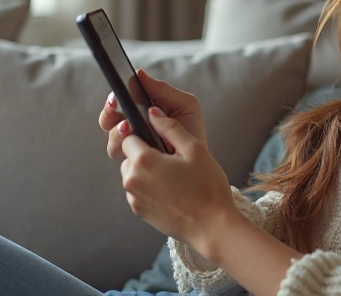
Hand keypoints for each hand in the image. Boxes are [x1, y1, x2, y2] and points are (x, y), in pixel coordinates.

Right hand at [98, 69, 206, 159]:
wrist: (203, 161)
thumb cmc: (191, 129)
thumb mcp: (183, 104)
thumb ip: (161, 90)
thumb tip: (139, 72)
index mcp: (139, 114)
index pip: (116, 106)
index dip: (111, 101)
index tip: (115, 97)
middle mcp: (131, 131)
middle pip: (107, 122)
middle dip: (108, 114)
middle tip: (116, 108)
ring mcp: (132, 151)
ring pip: (112, 142)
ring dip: (116, 133)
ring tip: (128, 127)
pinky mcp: (136, 168)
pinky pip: (124, 161)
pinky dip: (128, 152)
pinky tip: (139, 146)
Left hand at [120, 106, 236, 246]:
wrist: (212, 227)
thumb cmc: (207, 187)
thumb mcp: (195, 149)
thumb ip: (170, 127)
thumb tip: (153, 113)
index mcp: (144, 161)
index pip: (129, 136)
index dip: (144, 135)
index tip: (161, 141)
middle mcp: (132, 180)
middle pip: (129, 156)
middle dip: (145, 154)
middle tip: (172, 160)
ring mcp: (134, 199)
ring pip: (132, 174)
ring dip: (146, 172)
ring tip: (174, 178)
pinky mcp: (139, 212)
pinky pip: (138, 191)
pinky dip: (149, 188)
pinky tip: (171, 192)